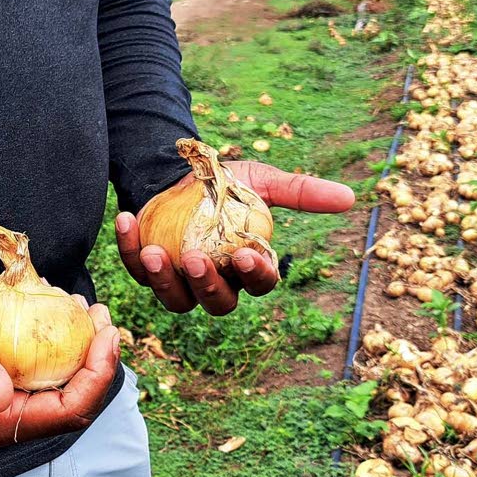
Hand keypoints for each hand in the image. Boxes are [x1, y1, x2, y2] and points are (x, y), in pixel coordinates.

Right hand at [0, 300, 119, 445]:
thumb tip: (1, 394)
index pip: (68, 411)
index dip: (98, 376)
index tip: (106, 333)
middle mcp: (8, 420)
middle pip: (75, 400)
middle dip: (99, 361)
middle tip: (101, 315)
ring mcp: (7, 405)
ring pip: (64, 384)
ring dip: (82, 349)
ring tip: (85, 309)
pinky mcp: (4, 386)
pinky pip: (44, 369)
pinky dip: (59, 343)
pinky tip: (59, 310)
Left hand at [114, 161, 354, 314]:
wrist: (178, 174)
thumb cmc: (225, 185)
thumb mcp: (260, 182)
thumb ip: (300, 192)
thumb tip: (349, 198)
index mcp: (246, 268)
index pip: (258, 284)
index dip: (254, 276)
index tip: (245, 255)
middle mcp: (215, 283)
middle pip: (217, 302)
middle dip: (207, 284)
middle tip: (195, 258)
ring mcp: (179, 281)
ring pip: (175, 299)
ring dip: (164, 280)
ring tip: (154, 252)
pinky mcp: (145, 270)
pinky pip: (136, 271)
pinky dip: (128, 250)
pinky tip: (127, 221)